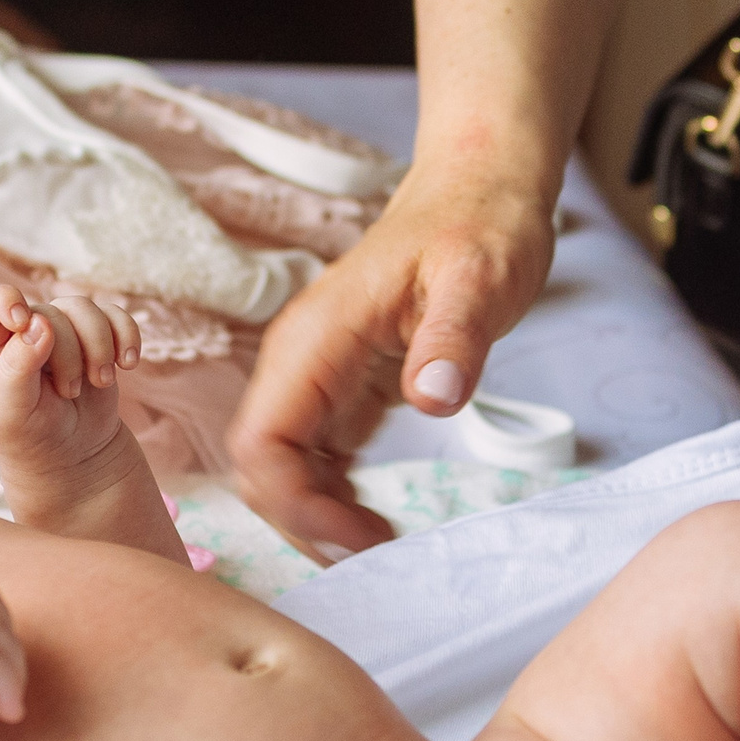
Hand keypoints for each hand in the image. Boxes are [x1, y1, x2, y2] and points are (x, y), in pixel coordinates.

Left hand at [0, 285, 142, 489]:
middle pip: (50, 313)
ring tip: (100, 382)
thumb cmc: (29, 435)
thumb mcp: (11, 412)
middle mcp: (23, 331)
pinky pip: (116, 316)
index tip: (23, 322)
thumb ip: (17, 367)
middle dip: (67, 354)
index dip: (7, 302)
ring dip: (99, 346)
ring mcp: (62, 331)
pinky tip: (127, 364)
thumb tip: (39, 323)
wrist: (71, 456)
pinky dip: (126, 336)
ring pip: (84, 309)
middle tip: (68, 393)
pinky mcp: (96, 337)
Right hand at [227, 162, 555, 562]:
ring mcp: (316, 377)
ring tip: (377, 546)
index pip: (261, 443)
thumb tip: (433, 398)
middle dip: (301, 523)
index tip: (361, 537)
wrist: (481, 187)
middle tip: (371, 554)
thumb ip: (454, 337)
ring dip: (315, 519)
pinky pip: (311, 461)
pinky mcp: (341, 390)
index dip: (296, 504)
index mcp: (316, 338)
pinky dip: (332, 499)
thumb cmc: (481, 224)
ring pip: (280, 471)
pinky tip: (375, 519)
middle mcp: (301, 361)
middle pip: (259, 467)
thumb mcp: (481, 276)